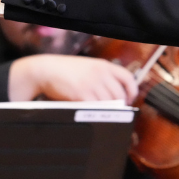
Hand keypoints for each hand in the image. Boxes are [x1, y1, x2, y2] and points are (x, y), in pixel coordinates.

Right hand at [8, 54, 138, 103]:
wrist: (45, 69)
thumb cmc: (65, 70)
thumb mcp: (88, 67)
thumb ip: (102, 77)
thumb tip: (115, 96)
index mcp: (104, 65)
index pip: (128, 78)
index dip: (132, 91)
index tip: (129, 99)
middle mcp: (101, 73)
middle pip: (119, 94)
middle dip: (119, 105)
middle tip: (114, 111)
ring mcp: (92, 83)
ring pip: (109, 103)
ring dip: (107, 111)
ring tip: (102, 113)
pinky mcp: (82, 94)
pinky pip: (95, 107)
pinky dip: (95, 113)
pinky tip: (91, 113)